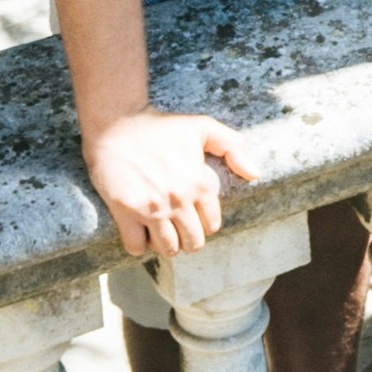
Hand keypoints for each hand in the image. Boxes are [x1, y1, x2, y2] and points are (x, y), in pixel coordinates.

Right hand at [84, 107, 259, 260]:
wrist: (116, 122)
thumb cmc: (159, 125)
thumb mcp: (202, 126)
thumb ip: (233, 146)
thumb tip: (255, 174)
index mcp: (199, 183)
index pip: (211, 225)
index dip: (203, 224)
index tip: (192, 216)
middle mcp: (178, 199)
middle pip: (192, 243)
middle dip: (187, 239)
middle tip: (176, 228)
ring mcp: (152, 208)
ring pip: (167, 249)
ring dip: (164, 244)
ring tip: (158, 230)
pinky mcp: (125, 211)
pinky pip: (136, 247)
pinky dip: (138, 244)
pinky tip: (137, 230)